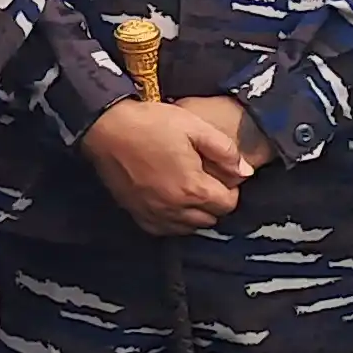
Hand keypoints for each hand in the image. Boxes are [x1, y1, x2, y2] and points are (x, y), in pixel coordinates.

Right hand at [81, 98, 253, 233]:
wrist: (106, 128)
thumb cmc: (150, 124)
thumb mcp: (194, 126)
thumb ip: (225, 150)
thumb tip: (246, 171)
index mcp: (194, 188)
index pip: (228, 204)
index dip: (230, 187)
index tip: (220, 172)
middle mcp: (175, 209)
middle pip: (210, 218)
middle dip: (213, 201)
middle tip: (204, 178)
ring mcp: (154, 214)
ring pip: (188, 227)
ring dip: (194, 213)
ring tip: (187, 188)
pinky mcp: (137, 214)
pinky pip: (164, 229)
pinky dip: (172, 220)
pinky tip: (169, 200)